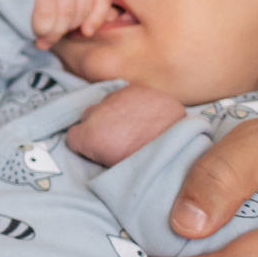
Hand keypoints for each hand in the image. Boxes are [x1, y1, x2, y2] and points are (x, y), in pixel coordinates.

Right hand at [33, 0, 112, 48]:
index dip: (97, 15)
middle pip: (83, 5)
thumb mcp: (66, 4)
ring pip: (66, 9)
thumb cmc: (41, 1)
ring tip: (45, 39)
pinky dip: (44, 26)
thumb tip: (113, 16)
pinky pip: (46, 10)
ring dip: (55, 30)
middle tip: (55, 38)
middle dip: (69, 27)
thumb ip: (89, 9)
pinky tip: (38, 33)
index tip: (87, 32)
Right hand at [65, 83, 185, 166]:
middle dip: (102, 125)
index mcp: (89, 137)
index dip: (89, 145)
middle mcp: (98, 112)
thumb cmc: (148, 167)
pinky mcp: (137, 88)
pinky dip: (134, 103)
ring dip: (118, 112)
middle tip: (122, 139)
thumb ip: (98, 154)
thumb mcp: (113, 168)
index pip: (72, 136)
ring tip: (137, 126)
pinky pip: (127, 94)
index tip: (103, 152)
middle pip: (89, 116)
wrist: (185, 149)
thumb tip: (99, 150)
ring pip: (108, 102)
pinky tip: (147, 115)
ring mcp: (118, 97)